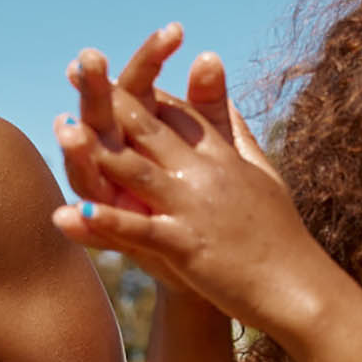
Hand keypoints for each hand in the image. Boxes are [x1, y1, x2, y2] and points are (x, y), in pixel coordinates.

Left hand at [51, 28, 342, 337]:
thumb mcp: (262, 174)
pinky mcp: (186, 245)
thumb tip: (229, 108)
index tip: (108, 73)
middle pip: (150, 129)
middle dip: (110, 102)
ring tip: (62, 131)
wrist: (299, 288)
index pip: (176, 114)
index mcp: (221, 157)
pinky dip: (108, 221)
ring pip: (138, 170)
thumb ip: (237, 134)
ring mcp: (194, 208)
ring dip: (97, 151)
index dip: (141, 93)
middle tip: (75, 76)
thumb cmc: (281, 236)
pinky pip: (140, 229)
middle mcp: (205, 174)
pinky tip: (74, 212)